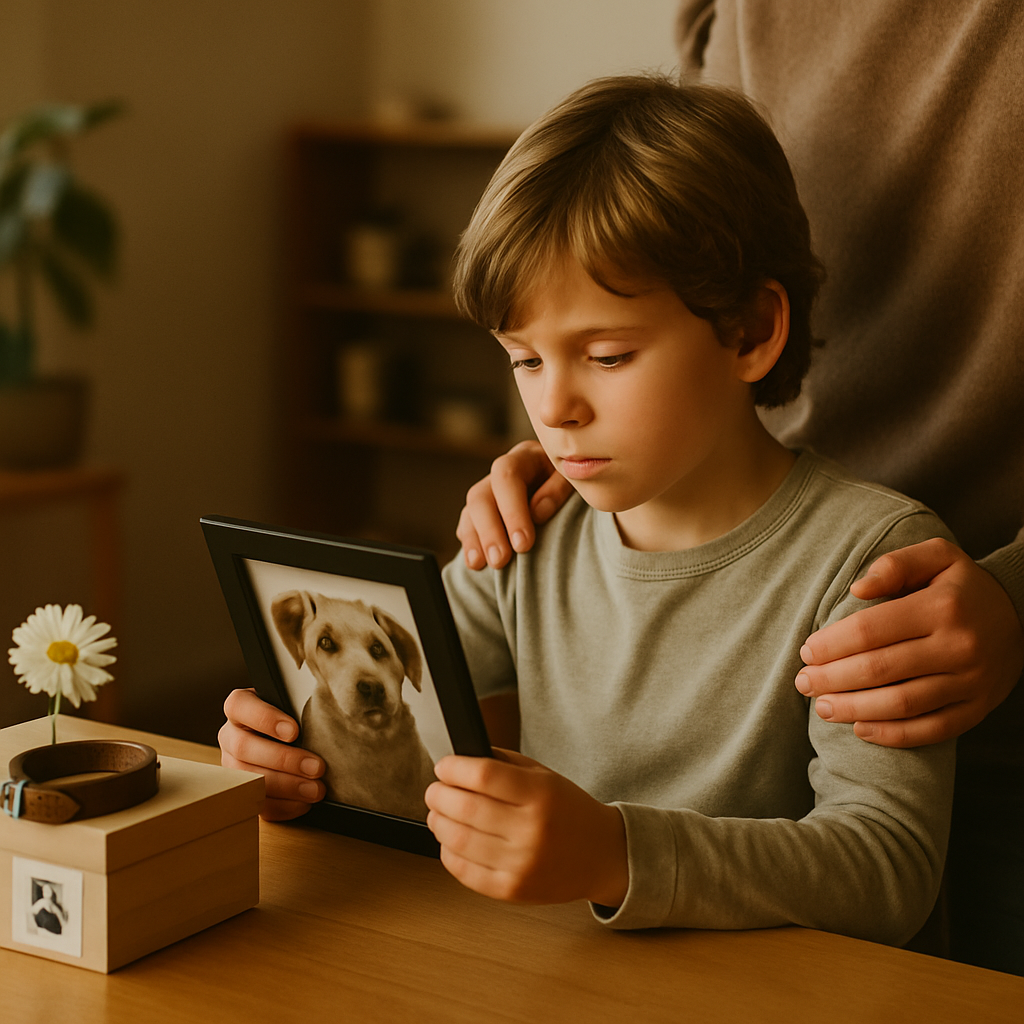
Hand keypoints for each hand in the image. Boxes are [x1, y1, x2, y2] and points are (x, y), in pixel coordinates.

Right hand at [219, 688, 325, 819]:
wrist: (287, 737)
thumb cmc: (292, 715)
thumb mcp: (292, 703)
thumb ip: (299, 706)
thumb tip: (322, 716)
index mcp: (239, 707)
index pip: (239, 706)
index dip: (265, 719)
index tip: (294, 732)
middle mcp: (230, 736)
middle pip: (244, 748)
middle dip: (284, 760)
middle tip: (317, 767)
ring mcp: (232, 765)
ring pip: (249, 779)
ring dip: (286, 787)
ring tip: (316, 790)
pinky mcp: (243, 791)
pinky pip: (257, 803)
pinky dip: (284, 806)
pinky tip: (305, 802)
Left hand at [425, 749, 627, 906]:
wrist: (602, 855)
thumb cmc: (569, 811)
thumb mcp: (544, 775)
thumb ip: (502, 764)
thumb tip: (459, 760)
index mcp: (541, 794)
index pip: (483, 776)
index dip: (454, 768)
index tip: (444, 766)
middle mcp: (531, 830)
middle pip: (465, 807)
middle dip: (438, 795)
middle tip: (435, 790)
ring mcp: (521, 864)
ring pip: (458, 840)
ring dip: (438, 823)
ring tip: (439, 814)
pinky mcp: (512, 891)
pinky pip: (465, 872)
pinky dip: (448, 853)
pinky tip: (451, 841)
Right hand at [456, 441, 573, 569]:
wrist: (575, 487)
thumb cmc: (579, 482)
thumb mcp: (575, 479)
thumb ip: (558, 489)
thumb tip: (537, 511)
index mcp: (526, 457)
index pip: (506, 476)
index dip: (511, 511)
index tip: (523, 544)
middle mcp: (502, 472)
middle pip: (480, 495)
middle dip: (489, 530)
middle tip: (501, 560)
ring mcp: (490, 491)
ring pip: (471, 511)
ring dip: (476, 539)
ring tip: (482, 565)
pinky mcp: (484, 512)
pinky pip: (467, 524)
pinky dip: (470, 543)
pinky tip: (475, 562)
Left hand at [796, 538, 1023, 746]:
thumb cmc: (962, 586)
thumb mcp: (937, 556)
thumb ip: (895, 565)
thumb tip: (857, 589)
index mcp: (941, 607)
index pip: (871, 630)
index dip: (831, 644)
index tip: (806, 651)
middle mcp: (958, 647)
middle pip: (879, 669)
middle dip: (832, 679)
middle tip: (803, 682)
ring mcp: (970, 682)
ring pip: (901, 704)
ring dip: (854, 709)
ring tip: (822, 707)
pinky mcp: (977, 708)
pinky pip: (931, 730)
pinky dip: (892, 735)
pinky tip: (860, 729)